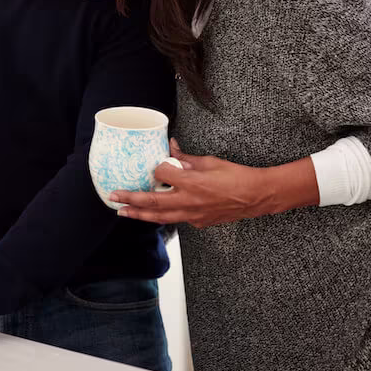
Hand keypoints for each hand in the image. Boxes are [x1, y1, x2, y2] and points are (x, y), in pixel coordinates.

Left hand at [109, 139, 317, 227]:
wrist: (256, 196)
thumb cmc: (236, 176)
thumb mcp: (210, 161)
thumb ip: (187, 158)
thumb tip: (171, 147)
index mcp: (192, 182)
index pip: (162, 175)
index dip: (154, 169)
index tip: (152, 165)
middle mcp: (189, 201)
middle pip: (152, 203)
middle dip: (130, 200)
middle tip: (113, 197)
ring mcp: (193, 215)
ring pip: (160, 217)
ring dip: (139, 215)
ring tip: (122, 212)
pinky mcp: (199, 222)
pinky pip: (176, 219)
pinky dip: (163, 216)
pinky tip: (152, 214)